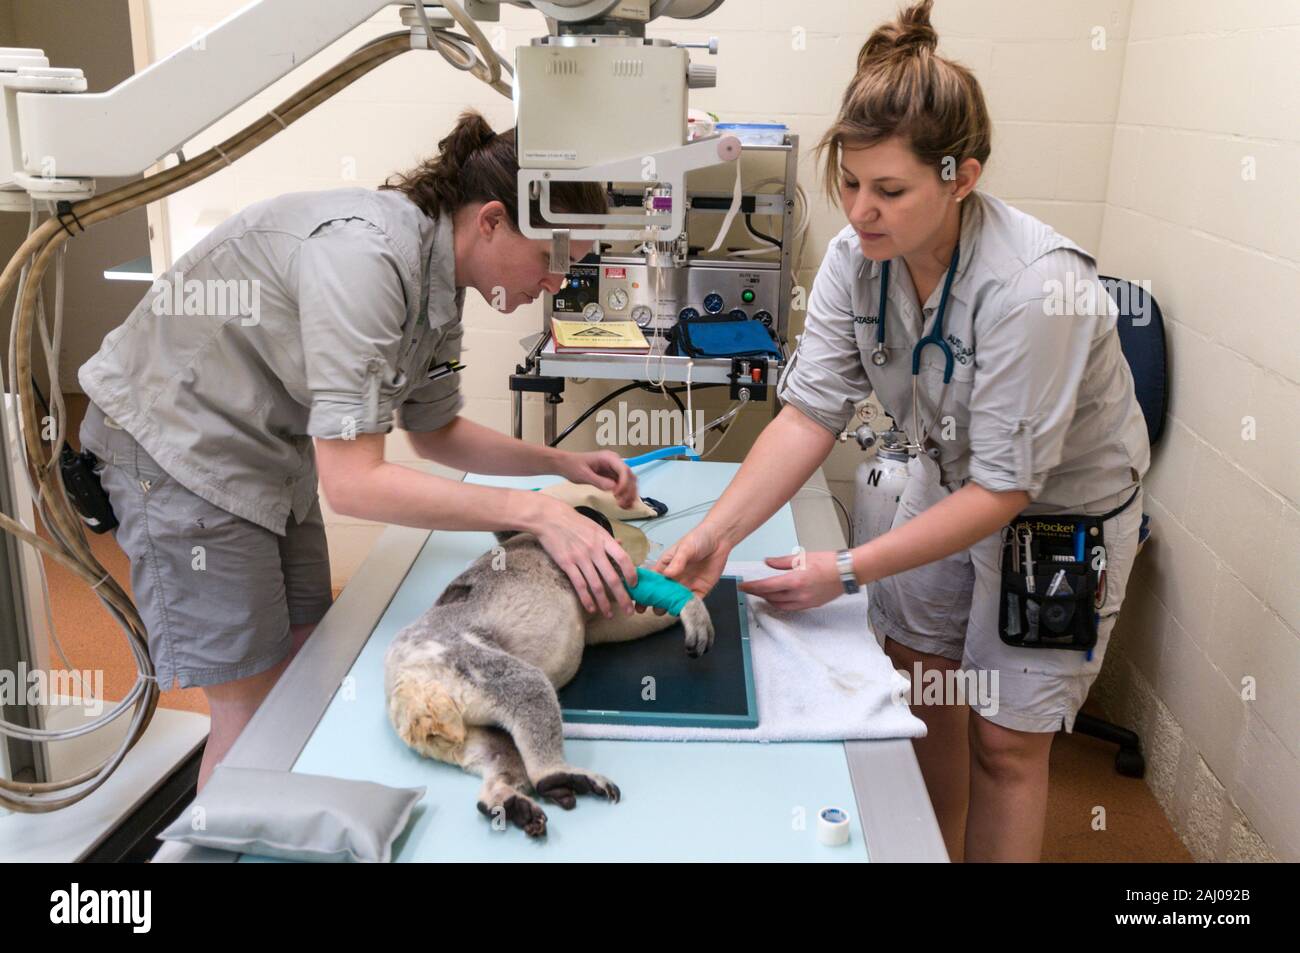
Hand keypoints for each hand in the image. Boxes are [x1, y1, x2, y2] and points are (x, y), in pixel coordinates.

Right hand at [533, 496, 638, 617]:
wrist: (550, 518)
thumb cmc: (574, 522)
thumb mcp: (596, 527)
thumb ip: (609, 539)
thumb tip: (621, 545)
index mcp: (604, 539)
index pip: (623, 559)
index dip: (631, 574)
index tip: (634, 586)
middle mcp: (594, 550)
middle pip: (612, 578)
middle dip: (622, 597)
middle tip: (629, 611)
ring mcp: (580, 558)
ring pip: (596, 585)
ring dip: (605, 603)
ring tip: (610, 614)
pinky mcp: (567, 564)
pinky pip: (579, 585)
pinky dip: (586, 599)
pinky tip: (592, 608)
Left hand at [558, 450, 638, 510]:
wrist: (566, 464)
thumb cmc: (573, 466)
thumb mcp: (583, 474)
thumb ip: (598, 481)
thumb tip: (613, 488)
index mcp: (608, 457)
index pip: (623, 470)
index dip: (623, 483)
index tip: (616, 494)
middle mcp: (615, 462)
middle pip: (630, 476)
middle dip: (628, 491)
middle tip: (621, 503)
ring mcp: (614, 470)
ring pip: (630, 482)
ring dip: (629, 494)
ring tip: (624, 506)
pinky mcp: (613, 477)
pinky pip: (623, 486)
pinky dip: (625, 495)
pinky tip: (624, 504)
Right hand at [639, 522, 731, 614]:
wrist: (719, 539)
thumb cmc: (698, 538)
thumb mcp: (685, 548)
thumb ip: (677, 562)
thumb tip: (668, 575)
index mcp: (665, 567)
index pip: (652, 582)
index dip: (644, 592)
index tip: (638, 601)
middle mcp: (674, 579)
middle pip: (661, 596)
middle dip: (656, 603)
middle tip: (654, 608)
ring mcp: (686, 586)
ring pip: (674, 602)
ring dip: (670, 608)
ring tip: (667, 610)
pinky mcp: (700, 591)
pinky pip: (692, 603)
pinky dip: (688, 608)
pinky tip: (684, 611)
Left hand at [737, 551, 842, 611]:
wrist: (847, 572)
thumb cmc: (828, 562)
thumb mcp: (801, 557)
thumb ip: (781, 562)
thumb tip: (767, 562)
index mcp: (794, 580)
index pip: (766, 586)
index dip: (752, 587)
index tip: (742, 587)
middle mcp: (798, 594)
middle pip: (770, 597)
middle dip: (758, 593)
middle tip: (750, 588)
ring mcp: (804, 602)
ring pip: (779, 605)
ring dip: (769, 599)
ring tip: (762, 593)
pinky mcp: (810, 605)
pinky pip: (790, 608)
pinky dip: (780, 604)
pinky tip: (777, 598)